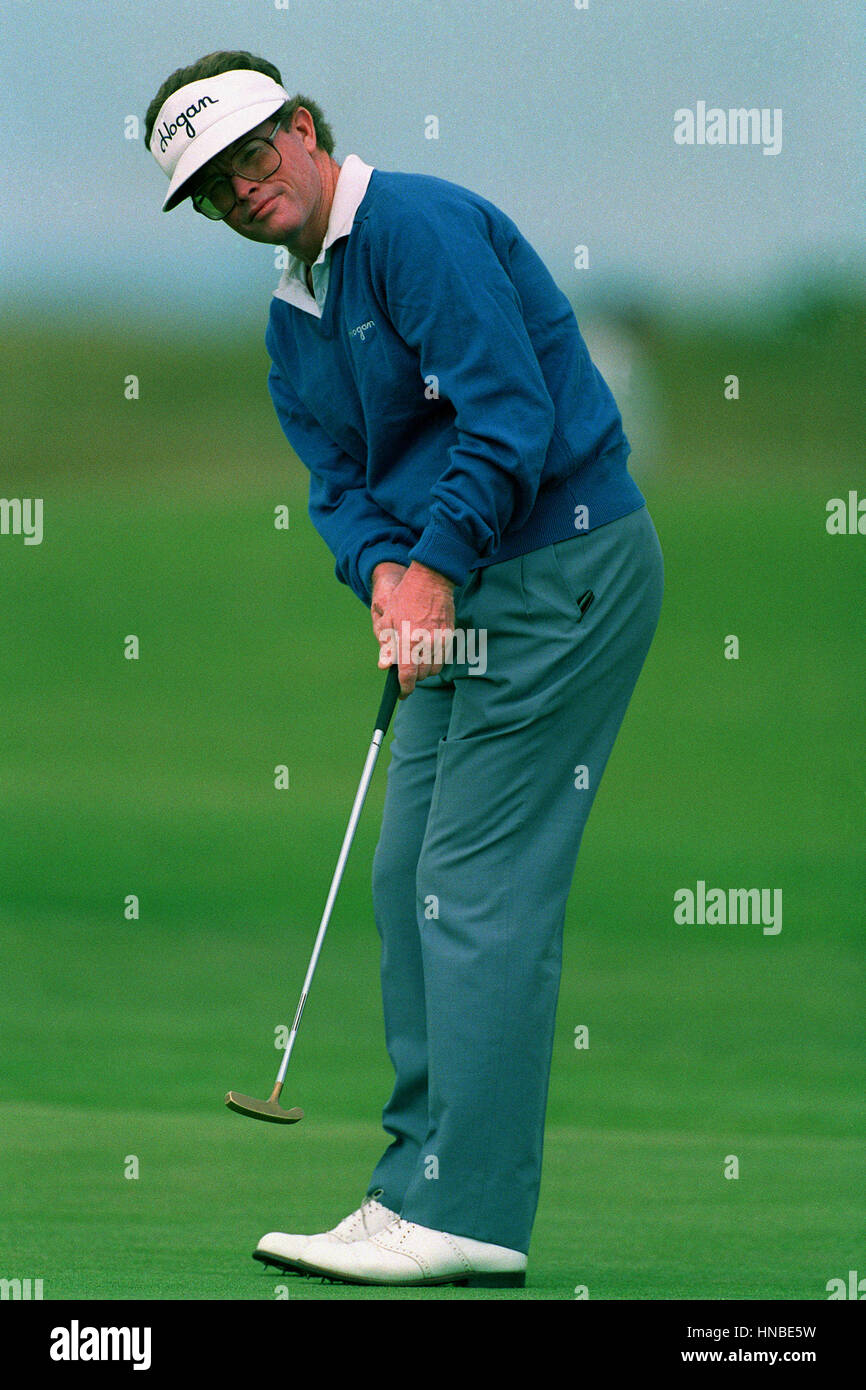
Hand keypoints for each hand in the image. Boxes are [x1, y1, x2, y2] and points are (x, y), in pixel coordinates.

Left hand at [374, 561, 455, 696]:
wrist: (431, 579)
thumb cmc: (405, 597)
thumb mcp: (389, 619)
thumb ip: (388, 645)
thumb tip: (384, 666)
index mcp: (409, 641)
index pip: (408, 676)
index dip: (405, 688)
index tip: (402, 693)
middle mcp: (426, 644)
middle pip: (422, 675)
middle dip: (413, 677)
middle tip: (406, 671)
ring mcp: (440, 641)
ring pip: (434, 669)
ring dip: (425, 670)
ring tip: (416, 660)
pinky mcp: (449, 636)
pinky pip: (443, 658)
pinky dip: (434, 660)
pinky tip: (427, 651)